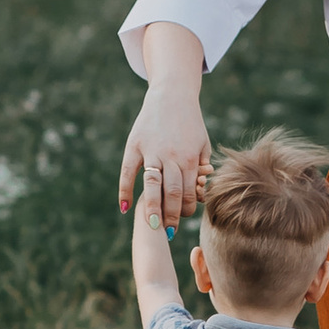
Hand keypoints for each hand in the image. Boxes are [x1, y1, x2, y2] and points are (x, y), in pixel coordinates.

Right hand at [121, 86, 208, 229]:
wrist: (172, 94)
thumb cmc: (190, 123)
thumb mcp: (202, 145)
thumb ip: (201, 169)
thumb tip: (199, 195)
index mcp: (190, 158)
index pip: (189, 193)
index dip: (185, 209)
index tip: (181, 220)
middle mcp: (171, 156)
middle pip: (172, 193)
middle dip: (170, 216)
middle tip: (168, 234)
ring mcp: (152, 150)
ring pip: (152, 185)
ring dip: (151, 208)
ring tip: (151, 227)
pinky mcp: (135, 145)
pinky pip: (128, 171)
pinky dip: (125, 190)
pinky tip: (125, 207)